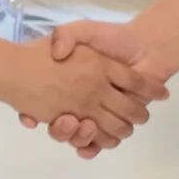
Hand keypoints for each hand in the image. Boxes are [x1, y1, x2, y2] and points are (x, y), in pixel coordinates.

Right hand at [29, 24, 161, 155]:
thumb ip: (66, 35)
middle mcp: (79, 103)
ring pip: (80, 137)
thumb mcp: (83, 30)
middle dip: (62, 130)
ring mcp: (97, 115)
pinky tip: (91, 144)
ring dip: (80, 136)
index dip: (32, 112)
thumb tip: (57, 54)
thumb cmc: (114, 39)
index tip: (33, 116)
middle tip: (69, 120)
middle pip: (61, 127)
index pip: (42, 104)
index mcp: (68, 84)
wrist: (146, 48)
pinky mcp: (114, 124)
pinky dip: (93, 147)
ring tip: (88, 124)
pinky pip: (99, 144)